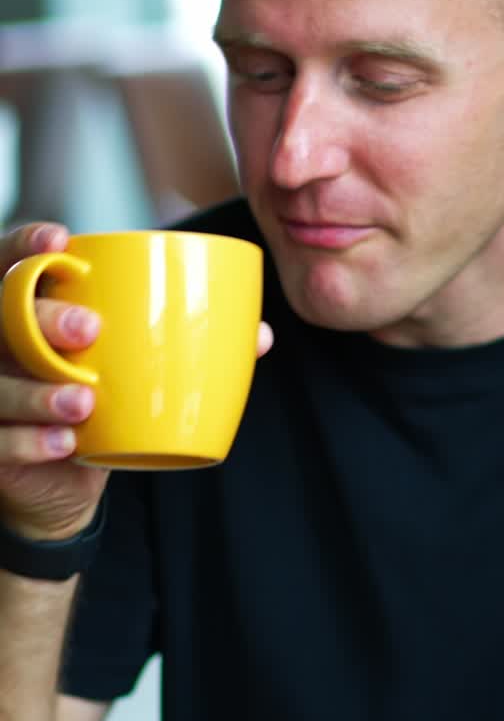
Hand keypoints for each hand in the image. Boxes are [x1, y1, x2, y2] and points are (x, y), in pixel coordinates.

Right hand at [0, 223, 273, 540]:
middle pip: (3, 316)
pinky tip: (65, 443)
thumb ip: (194, 345)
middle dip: (44, 317)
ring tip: (85, 401)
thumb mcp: (142, 368)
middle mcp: (1, 345)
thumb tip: (260, 335)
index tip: (59, 243)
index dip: (25, 245)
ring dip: (38, 391)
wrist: (67, 477)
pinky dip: (29, 441)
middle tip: (90, 330)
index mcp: (34, 311)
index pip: (12, 262)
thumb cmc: (107, 401)